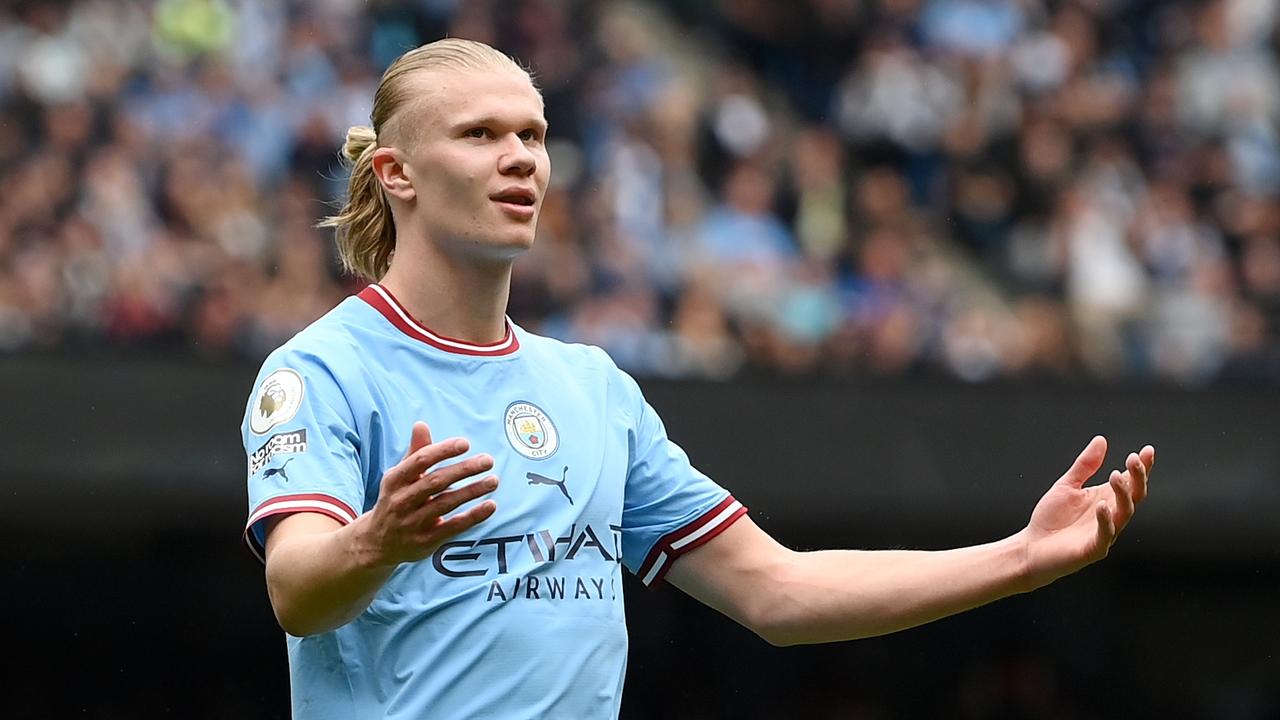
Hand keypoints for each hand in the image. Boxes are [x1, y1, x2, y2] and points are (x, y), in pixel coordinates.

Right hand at [356, 421, 498, 567]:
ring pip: (446, 503)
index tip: (465, 443)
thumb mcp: (399, 477)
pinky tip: (490, 505)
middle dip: (464, 469)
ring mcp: (413, 522)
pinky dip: (473, 517)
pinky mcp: (426, 541)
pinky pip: (453, 527)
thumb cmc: (395, 500)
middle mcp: (402, 500)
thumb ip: (415, 452)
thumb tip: (421, 425)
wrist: (377, 543)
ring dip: (472, 491)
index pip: (420, 461)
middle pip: (436, 481)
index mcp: (395, 480)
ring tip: (493, 481)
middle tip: (488, 460)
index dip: (443, 451)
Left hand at [1019, 436, 1153, 589]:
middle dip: (1137, 478)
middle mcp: (1111, 515)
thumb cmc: (1051, 518)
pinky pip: (1106, 536)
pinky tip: (1103, 505)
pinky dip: (1106, 521)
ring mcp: (1104, 533)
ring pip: (1124, 514)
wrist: (1031, 547)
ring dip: (1123, 495)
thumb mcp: (1067, 485)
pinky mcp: (1093, 549)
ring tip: (1115, 476)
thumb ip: (1085, 465)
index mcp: (1107, 499)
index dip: (1142, 468)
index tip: (1148, 450)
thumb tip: (1101, 439)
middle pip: (1134, 496)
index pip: (1131, 482)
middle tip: (1133, 460)